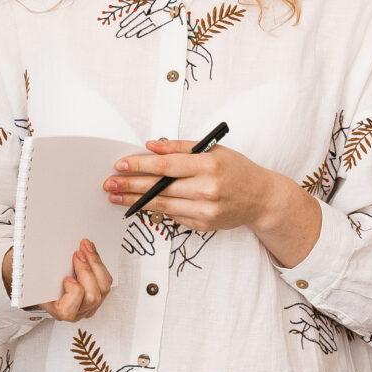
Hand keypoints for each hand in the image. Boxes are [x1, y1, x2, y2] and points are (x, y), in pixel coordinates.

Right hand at [6, 239, 111, 320]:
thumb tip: (38, 255)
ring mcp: (90, 305)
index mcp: (59, 311)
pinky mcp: (99, 295)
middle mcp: (77, 312)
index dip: (72, 292)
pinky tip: (91, 253)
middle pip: (92, 297)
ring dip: (95, 265)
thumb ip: (39, 272)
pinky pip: (106, 282)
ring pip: (103, 289)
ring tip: (85, 248)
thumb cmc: (39, 282)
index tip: (66, 278)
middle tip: (78, 254)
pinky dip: (99, 265)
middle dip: (86, 271)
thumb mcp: (36, 278)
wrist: (45, 284)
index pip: (68, 310)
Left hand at [102, 141, 321, 264]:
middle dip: (130, 186)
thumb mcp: (213, 150)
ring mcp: (206, 210)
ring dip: (135, 202)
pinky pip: (174, 216)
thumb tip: (151, 147)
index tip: (120, 164)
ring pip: (163, 205)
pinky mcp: (204, 225)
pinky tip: (140, 206)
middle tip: (109, 184)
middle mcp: (207, 189)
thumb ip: (181, 148)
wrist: (262, 199)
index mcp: (208, 165)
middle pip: (160, 187)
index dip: (140, 165)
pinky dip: (157, 210)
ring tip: (117, 197)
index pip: (166, 165)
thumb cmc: (236, 170)